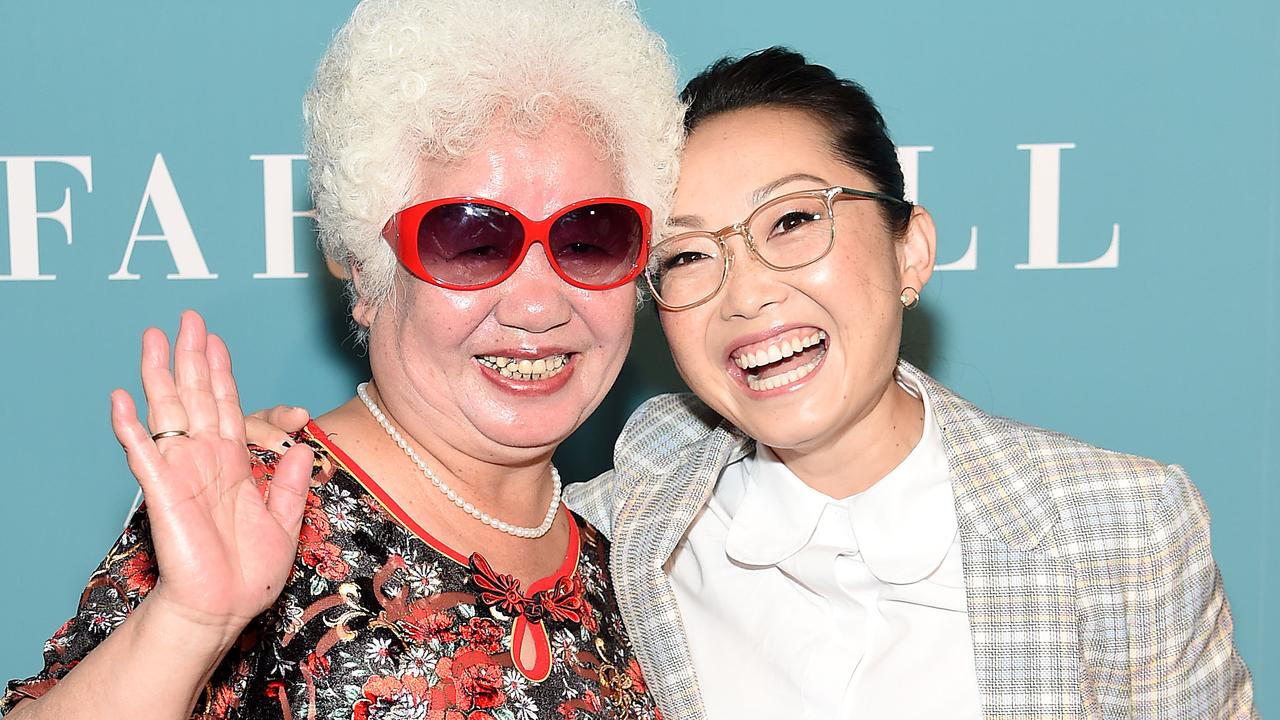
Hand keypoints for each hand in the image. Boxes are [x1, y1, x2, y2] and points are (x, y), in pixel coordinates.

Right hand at [110, 310, 312, 642]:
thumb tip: (305, 448)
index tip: (216, 339)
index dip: (221, 372)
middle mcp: (204, 460)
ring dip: (159, 374)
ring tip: (152, 338)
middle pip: (196, 396)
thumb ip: (291, 483)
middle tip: (187, 317)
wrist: (223, 609)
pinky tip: (121, 398)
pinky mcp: (163, 491)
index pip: (226, 406)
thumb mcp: (285, 521)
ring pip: (168, 413)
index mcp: (232, 464)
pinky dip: (132, 425)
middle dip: (192, 356)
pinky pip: (144, 453)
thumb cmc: (249, 573)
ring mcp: (181, 472)